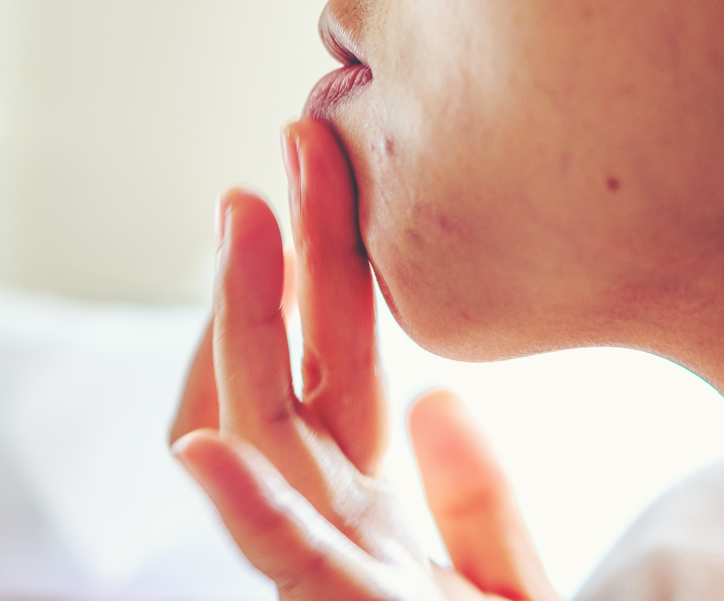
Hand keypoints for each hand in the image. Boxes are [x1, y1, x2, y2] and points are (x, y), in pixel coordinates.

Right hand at [169, 118, 558, 600]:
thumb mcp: (515, 580)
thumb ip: (478, 503)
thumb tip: (444, 401)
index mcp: (386, 519)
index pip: (332, 381)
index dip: (315, 279)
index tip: (308, 185)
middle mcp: (350, 541)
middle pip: (292, 387)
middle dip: (275, 270)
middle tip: (270, 164)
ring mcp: (348, 587)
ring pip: (275, 451)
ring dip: (249, 336)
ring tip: (243, 223)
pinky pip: (306, 581)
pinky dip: (252, 520)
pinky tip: (208, 448)